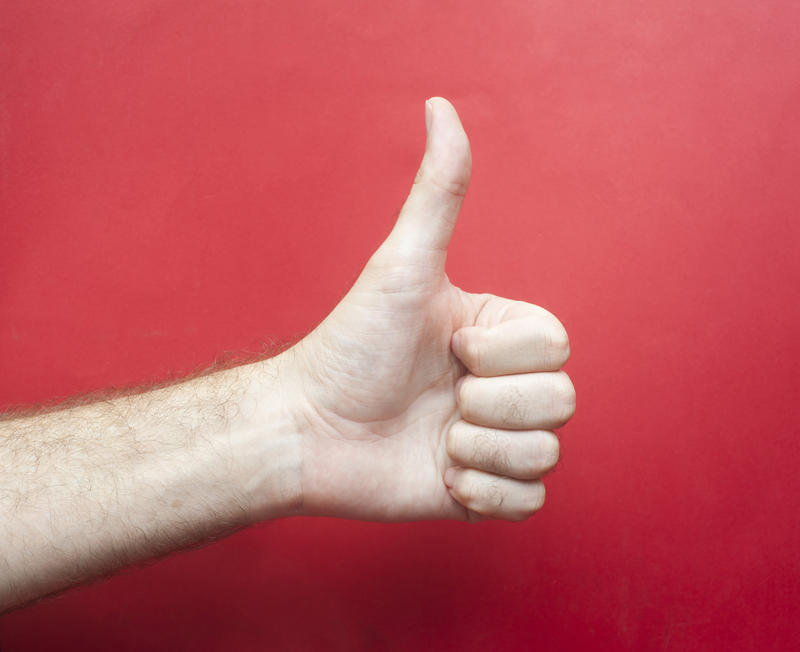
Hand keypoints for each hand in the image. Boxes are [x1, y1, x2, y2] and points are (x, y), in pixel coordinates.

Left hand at [278, 98, 574, 521]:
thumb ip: (438, 193)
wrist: (307, 429)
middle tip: (439, 400)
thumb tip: (441, 105)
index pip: (558, 346)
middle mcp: (501, 385)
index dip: (506, 356)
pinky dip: (484, 494)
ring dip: (482, 450)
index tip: (448, 350)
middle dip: (492, 406)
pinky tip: (440, 475)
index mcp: (497, 334)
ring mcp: (493, 438)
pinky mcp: (482, 489)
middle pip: (562, 401)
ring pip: (548, 454)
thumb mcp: (403, 266)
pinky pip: (529, 503)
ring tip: (433, 439)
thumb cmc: (350, 345)